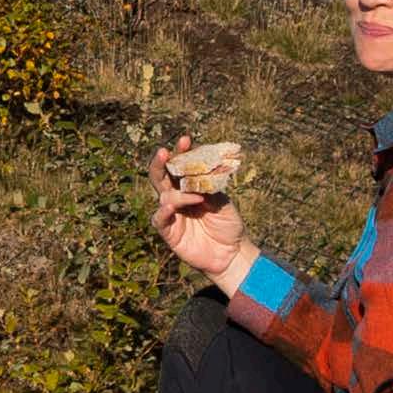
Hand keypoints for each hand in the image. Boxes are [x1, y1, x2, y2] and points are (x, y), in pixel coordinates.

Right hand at [148, 135, 258, 294]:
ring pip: (162, 196)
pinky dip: (164, 211)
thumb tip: (196, 173)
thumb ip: (207, 187)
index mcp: (191, 187)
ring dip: (177, 193)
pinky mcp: (170, 233)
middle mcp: (178, 198)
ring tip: (197, 198)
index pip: (181, 166)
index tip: (185, 140)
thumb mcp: (222, 201)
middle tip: (164, 152)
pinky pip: (160, 220)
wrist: (232, 253)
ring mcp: (172, 215)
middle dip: (161, 163)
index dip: (181, 153)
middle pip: (161, 177)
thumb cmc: (228, 224)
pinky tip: (170, 205)